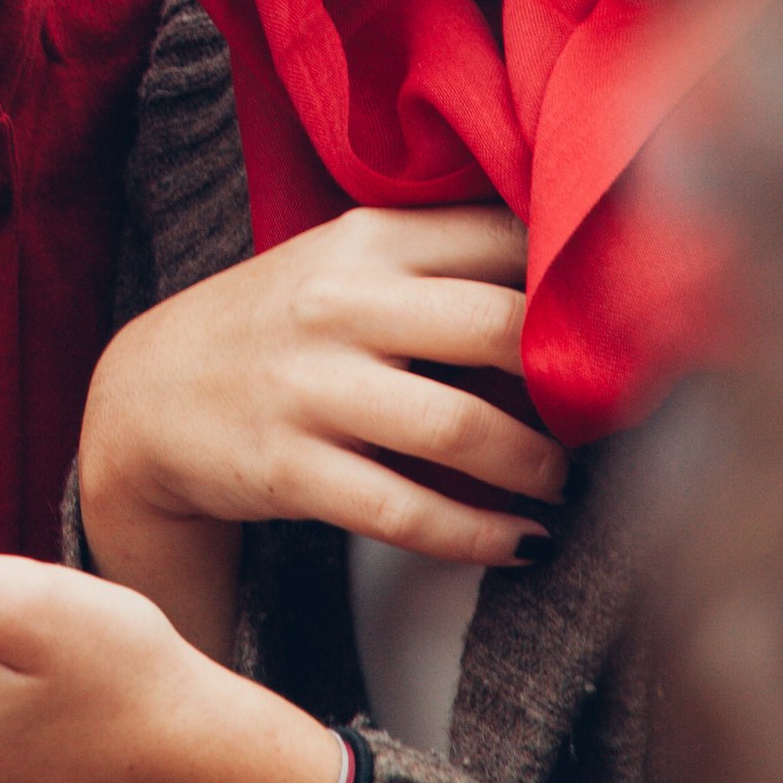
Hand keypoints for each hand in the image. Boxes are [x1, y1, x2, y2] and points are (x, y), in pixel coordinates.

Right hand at [81, 202, 565, 651]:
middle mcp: (339, 303)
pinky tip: (517, 544)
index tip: (637, 327)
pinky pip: (405, 512)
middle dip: (578, 384)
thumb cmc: (278, 327)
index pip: (504, 239)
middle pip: (500, 328)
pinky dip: (478, 536)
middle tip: (613, 419)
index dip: (583, 286)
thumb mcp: (345, 263)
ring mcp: (308, 386)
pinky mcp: (286, 467)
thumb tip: (587, 281)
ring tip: (563, 487)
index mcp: (366, 238)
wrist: (144, 396)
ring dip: (538, 470)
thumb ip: (445, 260)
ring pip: (461, 429)